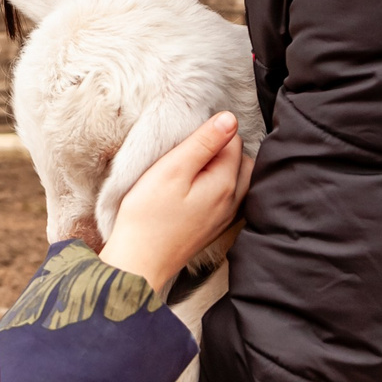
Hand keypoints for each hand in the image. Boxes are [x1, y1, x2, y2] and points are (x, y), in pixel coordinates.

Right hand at [100, 113, 251, 294]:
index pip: (233, 140)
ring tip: (192, 170)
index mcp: (225, 183)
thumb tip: (230, 119)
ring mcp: (225, 218)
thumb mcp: (172, 169)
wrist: (138, 263)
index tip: (185, 143)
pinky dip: (218, 188)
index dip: (209, 133)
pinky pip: (228, 199)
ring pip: (237, 180)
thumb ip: (203, 142)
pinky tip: (196, 190)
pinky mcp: (214, 228)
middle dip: (223, 150)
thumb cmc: (148, 215)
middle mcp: (233, 201)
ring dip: (222, 169)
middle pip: (242, 160)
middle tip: (189, 155)